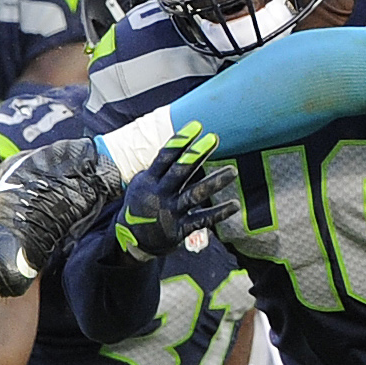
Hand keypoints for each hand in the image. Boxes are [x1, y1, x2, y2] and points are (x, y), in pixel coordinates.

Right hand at [114, 121, 233, 260]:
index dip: (181, 140)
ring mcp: (170, 212)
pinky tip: (235, 205)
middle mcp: (159, 194)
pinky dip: (219, 213)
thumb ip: (160, 166)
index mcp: (149, 180)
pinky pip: (202, 220)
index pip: (165, 156)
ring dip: (214, 182)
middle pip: (180, 171)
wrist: (130, 239)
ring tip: (233, 171)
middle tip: (214, 138)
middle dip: (197, 154)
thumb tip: (179, 142)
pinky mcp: (180, 229)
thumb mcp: (142, 182)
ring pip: (194, 195)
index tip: (197, 125)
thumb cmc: (141, 204)